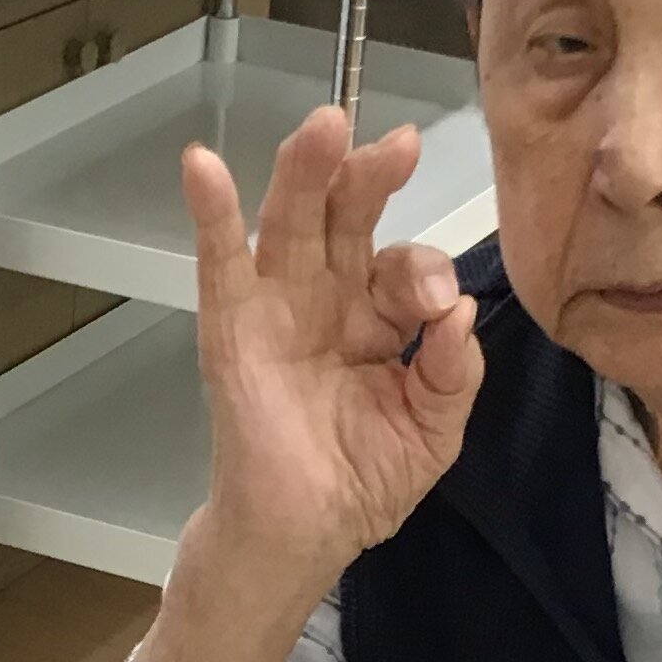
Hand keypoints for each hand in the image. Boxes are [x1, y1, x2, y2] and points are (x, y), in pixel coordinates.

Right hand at [183, 106, 485, 590]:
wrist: (304, 536)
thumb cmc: (364, 480)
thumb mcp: (434, 430)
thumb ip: (455, 373)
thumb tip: (459, 312)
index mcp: (381, 318)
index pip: (405, 268)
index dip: (424, 275)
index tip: (438, 308)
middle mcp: (329, 299)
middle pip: (348, 219)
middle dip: (370, 177)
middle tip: (397, 146)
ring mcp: (277, 308)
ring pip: (291, 224)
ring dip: (305, 171)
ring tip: (325, 125)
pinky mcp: (231, 330)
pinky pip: (219, 264)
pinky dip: (210, 214)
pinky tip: (201, 166)